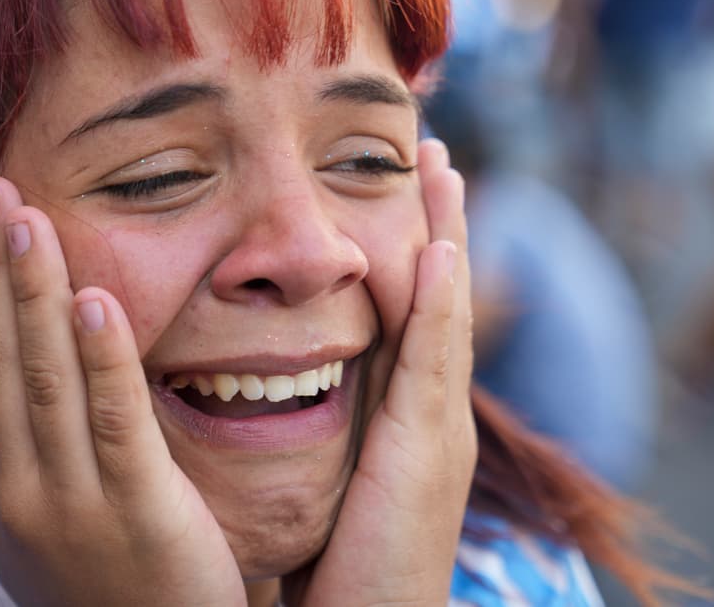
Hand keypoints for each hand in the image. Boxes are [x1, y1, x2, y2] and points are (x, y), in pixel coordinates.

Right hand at [0, 177, 246, 605]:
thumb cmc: (110, 583)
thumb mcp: (48, 518)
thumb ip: (35, 445)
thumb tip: (24, 362)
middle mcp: (18, 491)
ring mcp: (73, 503)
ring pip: (44, 375)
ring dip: (33, 288)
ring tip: (27, 216)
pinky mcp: (139, 510)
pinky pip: (115, 418)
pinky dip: (100, 354)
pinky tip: (92, 296)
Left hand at [282, 139, 476, 605]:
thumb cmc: (344, 567)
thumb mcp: (332, 476)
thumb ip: (318, 424)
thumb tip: (269, 379)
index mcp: (405, 413)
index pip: (410, 310)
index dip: (411, 246)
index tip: (401, 184)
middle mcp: (432, 409)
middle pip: (439, 293)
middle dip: (439, 219)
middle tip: (430, 149)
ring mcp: (438, 426)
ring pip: (445, 309)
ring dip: (445, 234)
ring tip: (438, 167)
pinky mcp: (428, 449)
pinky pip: (433, 362)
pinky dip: (438, 305)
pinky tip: (437, 251)